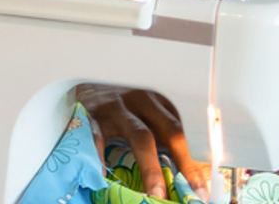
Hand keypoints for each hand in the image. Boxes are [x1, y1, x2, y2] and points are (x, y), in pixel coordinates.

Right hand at [75, 84, 210, 199]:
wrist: (81, 85)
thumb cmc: (116, 107)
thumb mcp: (141, 113)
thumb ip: (157, 136)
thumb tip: (178, 174)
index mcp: (156, 102)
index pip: (178, 132)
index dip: (190, 162)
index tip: (198, 189)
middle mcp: (140, 101)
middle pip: (166, 133)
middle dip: (180, 164)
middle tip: (181, 191)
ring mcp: (117, 108)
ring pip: (139, 136)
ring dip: (150, 167)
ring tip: (154, 192)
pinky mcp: (92, 115)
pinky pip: (99, 138)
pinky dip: (103, 158)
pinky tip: (105, 176)